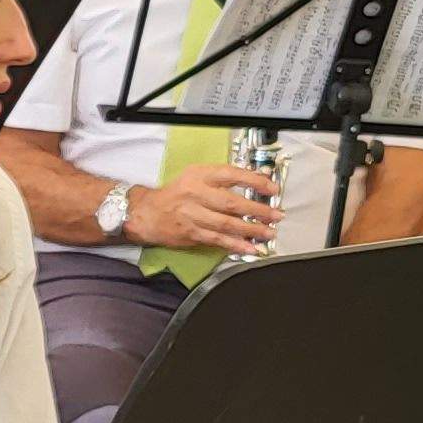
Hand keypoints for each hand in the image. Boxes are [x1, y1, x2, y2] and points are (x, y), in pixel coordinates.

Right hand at [124, 163, 281, 257]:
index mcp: (199, 175)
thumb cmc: (175, 195)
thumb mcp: (195, 177)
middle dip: (258, 210)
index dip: (254, 181)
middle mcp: (196, 193)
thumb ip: (222, 179)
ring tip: (269, 232)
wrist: (147, 213)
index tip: (271, 187)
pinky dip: (235, 245)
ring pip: (227, 224)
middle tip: (276, 214)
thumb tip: (255, 180)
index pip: (231, 174)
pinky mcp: (191, 233)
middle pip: (232, 203)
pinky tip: (250, 248)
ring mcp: (193, 215)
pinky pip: (217, 240)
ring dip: (251, 229)